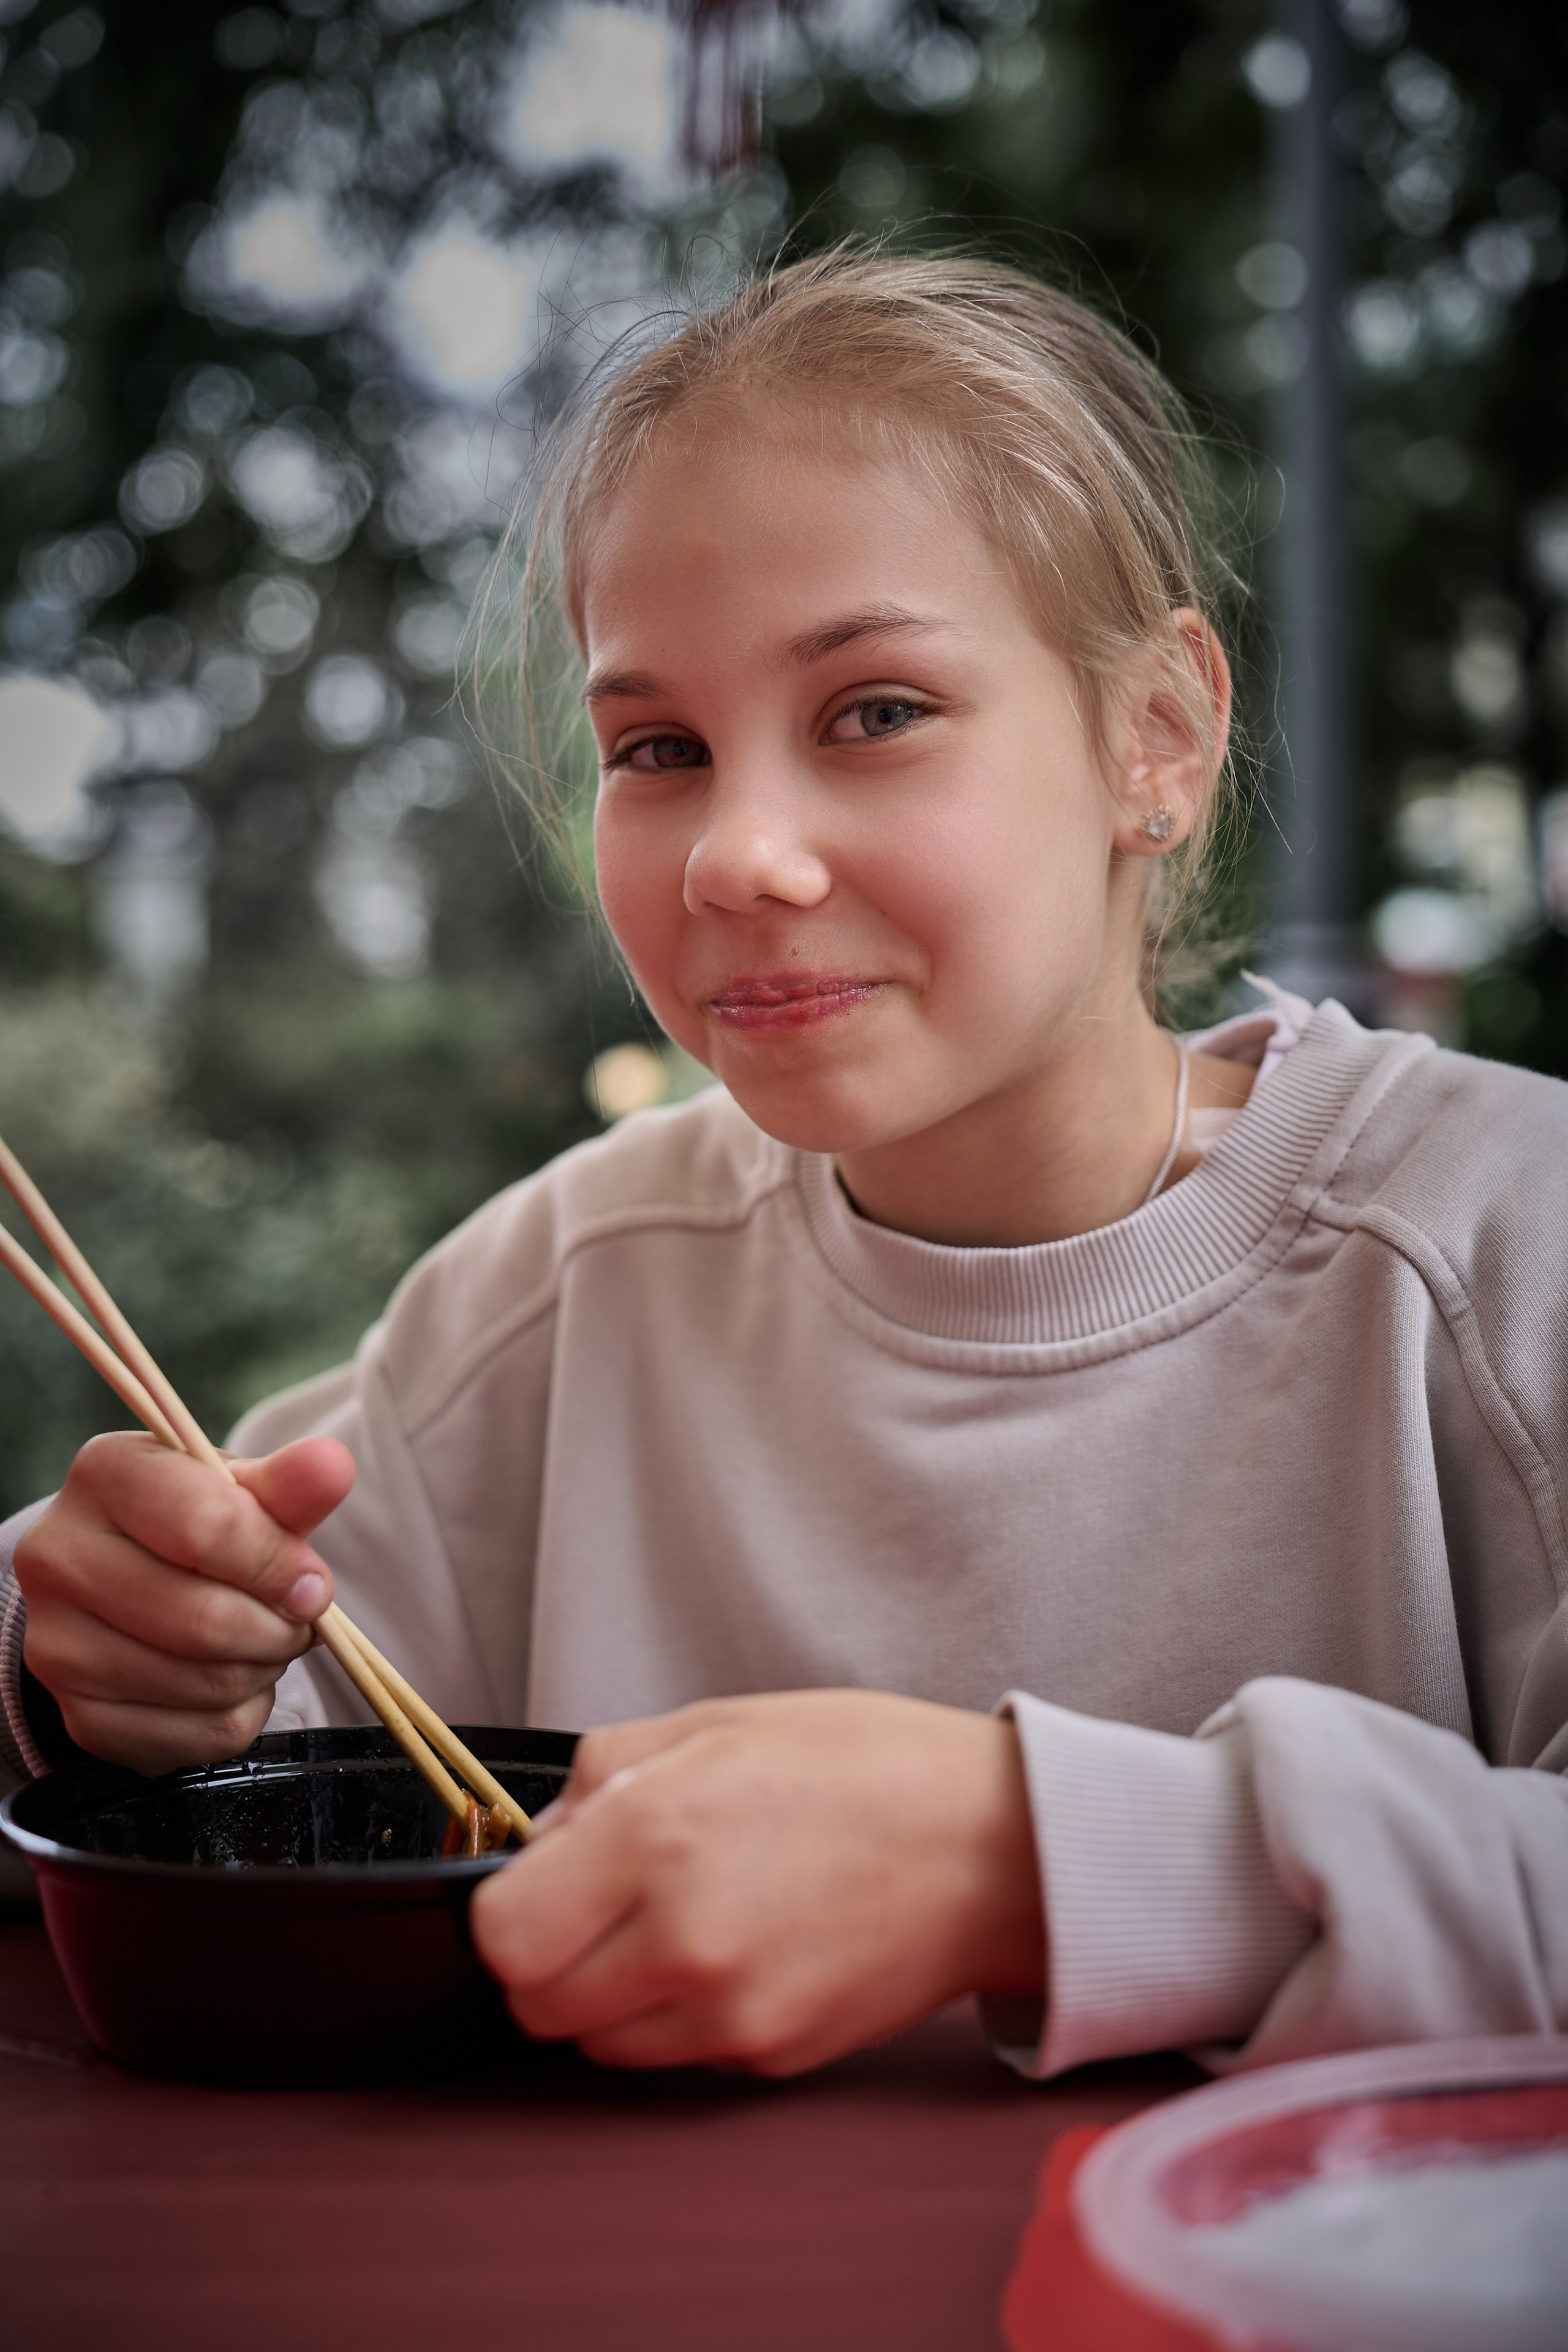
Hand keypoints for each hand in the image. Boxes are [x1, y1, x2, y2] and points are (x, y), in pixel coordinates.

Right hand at [13, 1432, 353, 1773]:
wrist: (126, 1579)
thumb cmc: (194, 1524)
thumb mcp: (238, 1490)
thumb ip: (287, 1484)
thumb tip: (331, 1466)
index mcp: (104, 1476)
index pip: (204, 1527)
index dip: (278, 1564)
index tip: (313, 1582)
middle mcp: (57, 1558)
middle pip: (203, 1619)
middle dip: (278, 1629)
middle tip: (298, 1620)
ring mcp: (56, 1645)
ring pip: (203, 1683)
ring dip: (263, 1669)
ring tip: (265, 1642)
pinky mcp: (79, 1716)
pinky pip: (195, 1738)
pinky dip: (239, 1715)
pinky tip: (233, 1681)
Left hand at [470, 1688, 1044, 2075]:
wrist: (992, 1846)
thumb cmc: (864, 1767)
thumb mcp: (716, 1721)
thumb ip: (603, 1774)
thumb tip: (542, 1838)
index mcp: (656, 1837)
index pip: (502, 1933)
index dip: (510, 1906)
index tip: (541, 1882)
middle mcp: (682, 1939)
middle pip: (536, 2005)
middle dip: (551, 1956)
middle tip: (603, 1904)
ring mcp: (728, 2013)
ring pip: (599, 2044)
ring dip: (611, 1995)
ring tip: (676, 1923)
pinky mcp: (768, 2057)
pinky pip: (676, 2056)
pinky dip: (682, 2016)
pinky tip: (736, 1949)